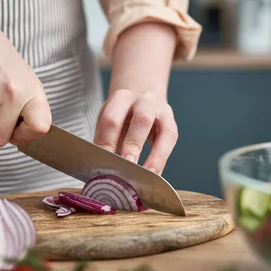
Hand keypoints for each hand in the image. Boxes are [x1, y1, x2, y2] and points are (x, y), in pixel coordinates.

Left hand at [95, 22, 179, 173]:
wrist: (143, 96)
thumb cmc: (122, 116)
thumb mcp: (109, 120)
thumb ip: (105, 140)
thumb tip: (99, 167)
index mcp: (121, 98)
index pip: (112, 120)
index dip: (107, 143)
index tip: (103, 164)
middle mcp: (142, 100)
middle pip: (139, 120)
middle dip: (132, 146)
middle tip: (126, 167)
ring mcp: (159, 109)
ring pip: (161, 132)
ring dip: (152, 154)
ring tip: (145, 174)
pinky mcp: (170, 121)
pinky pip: (169, 139)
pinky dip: (162, 158)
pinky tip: (155, 173)